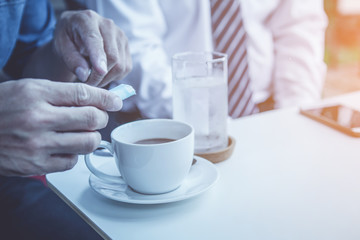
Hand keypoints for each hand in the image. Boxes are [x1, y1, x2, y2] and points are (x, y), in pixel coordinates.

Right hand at [0, 79, 122, 175]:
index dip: (106, 97)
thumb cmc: (3, 108)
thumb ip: (62, 93)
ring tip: (81, 133)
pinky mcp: (36, 165)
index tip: (116, 100)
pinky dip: (74, 154)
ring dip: (91, 137)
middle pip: (93, 119)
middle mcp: (38, 119)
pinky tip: (63, 147)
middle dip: (101, 117)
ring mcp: (37, 145)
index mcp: (36, 94)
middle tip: (97, 117)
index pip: (84, 94)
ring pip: (88, 142)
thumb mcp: (28, 89)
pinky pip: (72, 161)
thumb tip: (97, 99)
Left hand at [52, 10, 131, 86]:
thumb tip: (84, 75)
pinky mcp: (127, 47)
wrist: (77, 30)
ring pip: (121, 66)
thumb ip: (71, 60)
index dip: (99, 57)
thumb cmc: (67, 38)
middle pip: (112, 56)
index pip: (95, 40)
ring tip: (93, 78)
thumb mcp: (60, 46)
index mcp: (87, 20)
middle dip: (99, 76)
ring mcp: (121, 36)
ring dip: (107, 78)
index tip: (100, 71)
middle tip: (87, 83)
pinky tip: (103, 73)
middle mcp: (108, 25)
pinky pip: (126, 69)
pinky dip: (115, 76)